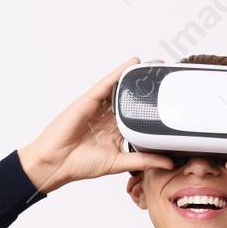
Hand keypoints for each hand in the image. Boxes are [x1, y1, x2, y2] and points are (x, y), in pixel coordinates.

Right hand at [18, 57, 175, 193]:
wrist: (56, 162)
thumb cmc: (80, 164)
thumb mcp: (120, 163)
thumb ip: (144, 161)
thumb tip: (169, 164)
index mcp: (116, 133)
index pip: (138, 118)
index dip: (152, 109)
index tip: (170, 101)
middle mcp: (108, 118)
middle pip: (130, 100)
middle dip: (146, 89)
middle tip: (165, 76)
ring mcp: (98, 108)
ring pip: (120, 88)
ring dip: (135, 77)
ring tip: (153, 65)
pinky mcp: (88, 100)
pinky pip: (106, 84)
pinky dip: (118, 73)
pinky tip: (132, 63)